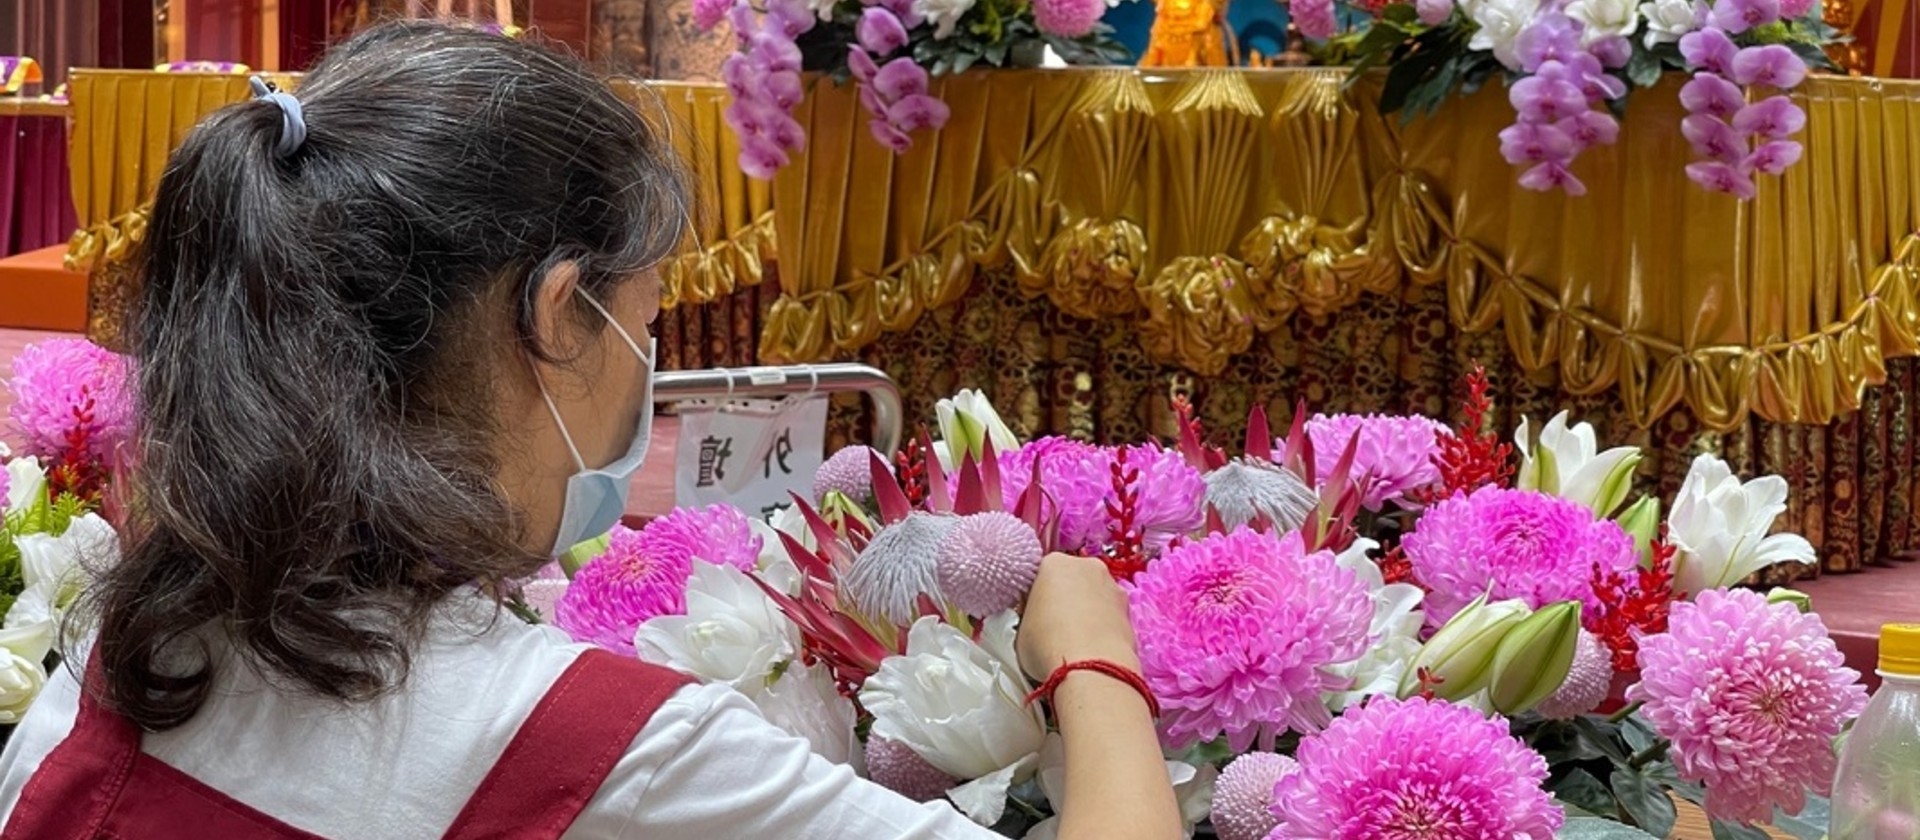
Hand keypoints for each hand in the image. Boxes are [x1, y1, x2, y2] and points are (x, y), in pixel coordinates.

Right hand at [1015, 553, 1141, 680]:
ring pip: (1095, 597)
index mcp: (1055, 563)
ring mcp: (1113, 587)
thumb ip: (1030, 616)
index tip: (1032, 616)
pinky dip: (1103, 629)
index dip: (1035, 599)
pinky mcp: (1130, 611)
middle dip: (1065, 601)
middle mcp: (1088, 567)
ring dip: (1086, 614)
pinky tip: (1091, 650)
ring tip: (1073, 645)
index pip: (1040, 575)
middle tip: (1052, 630)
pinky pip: (1110, 616)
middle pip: (1073, 581)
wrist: (1090, 668)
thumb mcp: (1021, 629)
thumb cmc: (1048, 645)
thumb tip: (1037, 624)